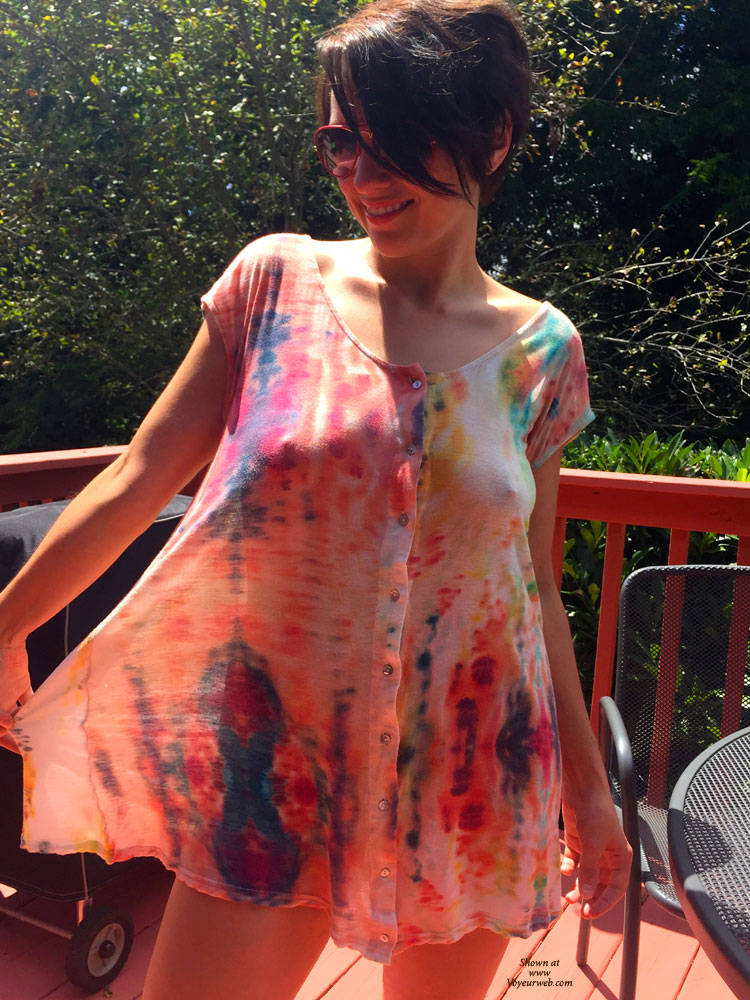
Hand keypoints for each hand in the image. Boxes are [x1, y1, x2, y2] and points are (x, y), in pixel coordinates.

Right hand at [1, 642, 32, 753]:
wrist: (5, 642)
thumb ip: (0, 717)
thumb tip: (7, 729)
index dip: (6, 742)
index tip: (20, 750)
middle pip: (7, 723)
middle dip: (19, 733)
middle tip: (34, 743)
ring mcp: (6, 692)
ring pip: (18, 712)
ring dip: (28, 720)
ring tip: (41, 730)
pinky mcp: (18, 683)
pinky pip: (27, 697)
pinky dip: (34, 704)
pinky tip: (45, 712)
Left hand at [560, 783, 632, 918]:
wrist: (581, 787)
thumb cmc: (595, 812)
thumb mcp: (593, 843)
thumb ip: (590, 870)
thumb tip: (586, 895)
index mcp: (621, 858)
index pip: (616, 888)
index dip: (604, 903)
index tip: (589, 913)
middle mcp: (608, 857)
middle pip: (601, 885)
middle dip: (590, 898)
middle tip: (576, 910)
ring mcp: (592, 850)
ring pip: (587, 876)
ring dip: (578, 887)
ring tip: (567, 899)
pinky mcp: (578, 842)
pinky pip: (574, 862)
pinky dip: (569, 869)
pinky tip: (564, 871)